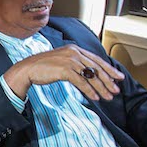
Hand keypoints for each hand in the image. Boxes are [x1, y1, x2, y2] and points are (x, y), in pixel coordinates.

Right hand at [3, 44, 124, 102]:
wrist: (28, 68)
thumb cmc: (44, 67)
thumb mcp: (62, 61)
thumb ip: (75, 64)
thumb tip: (89, 74)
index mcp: (75, 49)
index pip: (97, 60)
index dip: (109, 69)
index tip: (118, 77)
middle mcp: (74, 52)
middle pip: (96, 68)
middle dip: (108, 80)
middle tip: (116, 90)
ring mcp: (70, 60)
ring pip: (91, 76)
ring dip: (101, 88)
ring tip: (108, 96)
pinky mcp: (65, 69)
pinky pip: (82, 82)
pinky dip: (90, 91)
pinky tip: (95, 97)